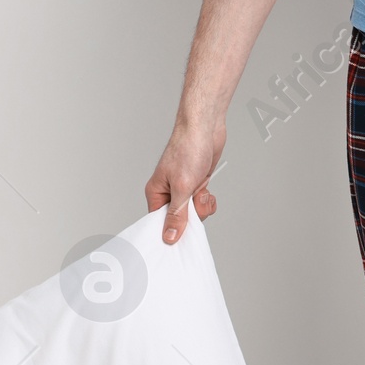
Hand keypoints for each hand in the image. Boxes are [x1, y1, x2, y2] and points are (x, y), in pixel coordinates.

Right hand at [145, 118, 224, 243]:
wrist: (205, 128)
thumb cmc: (188, 149)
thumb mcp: (182, 187)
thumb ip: (177, 215)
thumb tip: (169, 236)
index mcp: (156, 192)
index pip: (158, 222)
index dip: (169, 230)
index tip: (181, 236)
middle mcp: (168, 192)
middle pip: (179, 220)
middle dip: (192, 215)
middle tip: (195, 202)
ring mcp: (183, 189)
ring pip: (193, 212)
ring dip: (201, 205)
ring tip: (201, 190)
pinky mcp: (197, 184)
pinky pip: (202, 203)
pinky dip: (208, 199)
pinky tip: (208, 188)